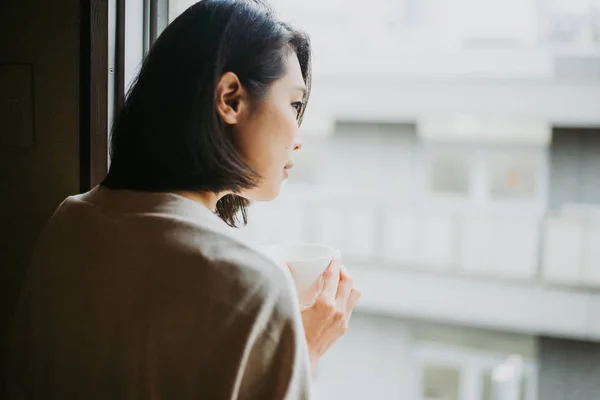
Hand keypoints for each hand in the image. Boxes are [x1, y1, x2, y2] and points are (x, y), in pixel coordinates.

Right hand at [292, 252, 359, 373]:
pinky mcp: (344, 327)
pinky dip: (345, 296)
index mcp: (325, 305)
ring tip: (337, 279)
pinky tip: (334, 296)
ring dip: (347, 283)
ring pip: (354, 293)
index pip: (333, 276)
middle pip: (348, 282)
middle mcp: (338, 311)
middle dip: (342, 270)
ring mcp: (343, 320)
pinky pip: (350, 305)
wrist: (302, 358)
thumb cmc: (292, 333)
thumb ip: (287, 283)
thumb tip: (281, 263)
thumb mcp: (290, 306)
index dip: (334, 262)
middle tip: (334, 264)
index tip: (334, 252)